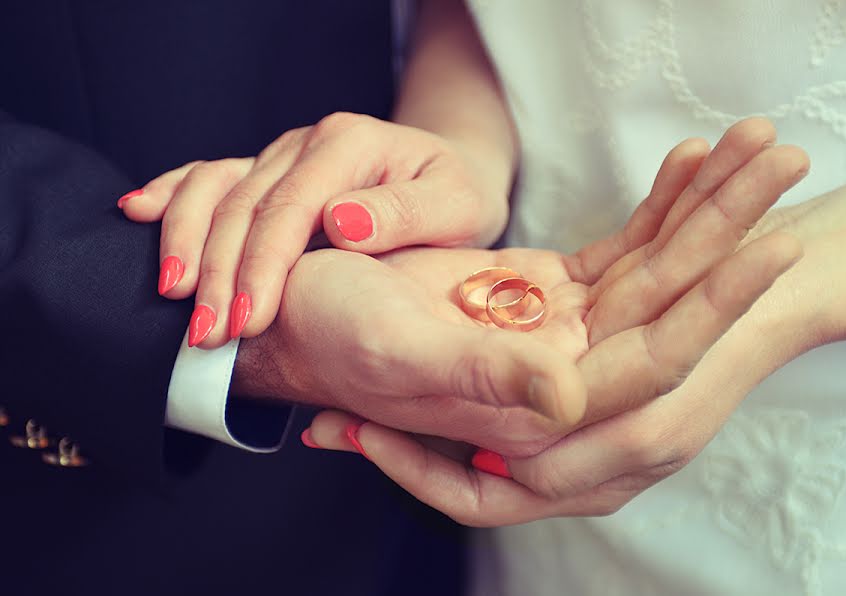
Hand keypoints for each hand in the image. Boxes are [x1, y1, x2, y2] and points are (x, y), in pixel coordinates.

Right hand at [119, 112, 511, 346]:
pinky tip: (138, 212)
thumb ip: (405, 212)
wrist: (449, 175)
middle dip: (220, 272)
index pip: (291, 206)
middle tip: (204, 335)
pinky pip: (212, 176)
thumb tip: (340, 223)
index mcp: (351, 144)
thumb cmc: (457, 198)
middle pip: (245, 205)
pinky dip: (174, 195)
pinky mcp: (268, 170)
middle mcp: (308, 143)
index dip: (262, 265)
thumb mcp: (457, 206)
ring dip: (186, 240)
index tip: (247, 321)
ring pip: (216, 189)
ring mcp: (282, 154)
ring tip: (170, 293)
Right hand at [301, 118, 811, 525]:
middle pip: (667, 304)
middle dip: (729, 231)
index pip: (646, 359)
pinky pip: (621, 248)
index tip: (770, 244)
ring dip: (708, 207)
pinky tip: (693, 160)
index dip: (711, 306)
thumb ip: (484, 380)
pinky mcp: (551, 293)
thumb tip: (572, 400)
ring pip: (654, 270)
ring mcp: (562, 331)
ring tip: (758, 143)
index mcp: (532, 408)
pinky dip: (657, 204)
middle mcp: (562, 376)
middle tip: (784, 161)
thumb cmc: (331, 337)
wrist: (304, 314)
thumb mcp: (397, 353)